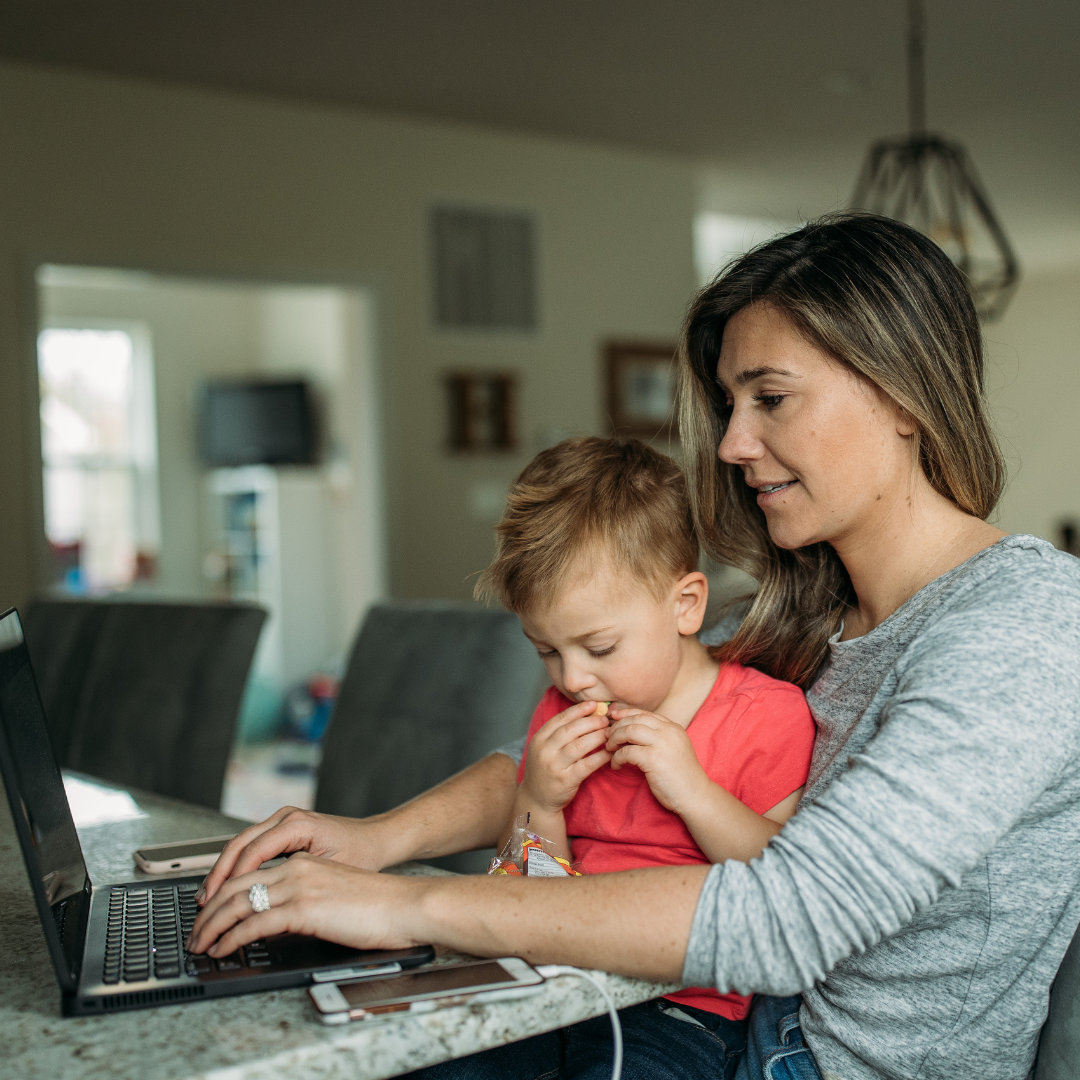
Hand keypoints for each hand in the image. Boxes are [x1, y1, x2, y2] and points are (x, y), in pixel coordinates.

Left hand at [188, 852, 427, 957]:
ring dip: (211, 926)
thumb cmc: (378, 905)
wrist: (405, 905)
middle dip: (207, 910)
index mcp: (303, 861)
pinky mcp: (304, 907)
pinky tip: (223, 950)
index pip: (249, 870)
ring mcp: (299, 885)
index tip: (208, 912)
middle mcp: (296, 867)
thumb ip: (302, 899)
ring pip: (237, 902)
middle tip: (194, 932)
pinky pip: (254, 922)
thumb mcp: (332, 893)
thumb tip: (273, 922)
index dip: (222, 891)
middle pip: (235, 884)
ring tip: (199, 944)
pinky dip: (231, 938)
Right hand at [198, 806, 387, 905]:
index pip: (253, 851)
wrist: (377, 839)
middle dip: (218, 877)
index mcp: (298, 825)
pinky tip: (225, 888)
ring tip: (207, 901)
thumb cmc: (361, 855)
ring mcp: (282, 820)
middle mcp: (286, 818)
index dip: (231, 880)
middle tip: (203, 906)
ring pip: (240, 845)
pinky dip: (235, 867)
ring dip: (222, 873)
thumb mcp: (331, 874)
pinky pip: (250, 847)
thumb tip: (263, 913)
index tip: (217, 905)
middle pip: (239, 845)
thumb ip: (297, 887)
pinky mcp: (282, 829)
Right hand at [518, 701, 613, 813]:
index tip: (594, 705)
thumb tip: (585, 714)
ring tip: (610, 732)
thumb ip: (559, 733)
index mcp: (539, 739)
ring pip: (580, 745)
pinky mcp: (565, 780)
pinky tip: (610, 752)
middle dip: (591, 721)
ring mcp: (554, 766)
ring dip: (598, 736)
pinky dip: (600, 756)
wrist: (536, 799)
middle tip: (606, 719)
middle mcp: (545, 750)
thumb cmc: (545, 770)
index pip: (560, 719)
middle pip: (571, 730)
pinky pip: (587, 764)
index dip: (578, 710)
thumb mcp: (544, 748)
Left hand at [604, 708, 708, 815]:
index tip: (613, 719)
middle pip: (634, 720)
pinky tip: (616, 766)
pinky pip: (627, 752)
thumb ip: (658, 737)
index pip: (645, 713)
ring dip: (615, 739)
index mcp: (673, 727)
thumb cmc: (682, 775)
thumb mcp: (674, 748)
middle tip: (607, 737)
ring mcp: (661, 744)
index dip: (626, 714)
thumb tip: (632, 730)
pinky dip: (617, 758)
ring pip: (629, 731)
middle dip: (617, 727)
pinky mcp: (653, 759)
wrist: (695, 795)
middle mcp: (668, 731)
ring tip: (609, 749)